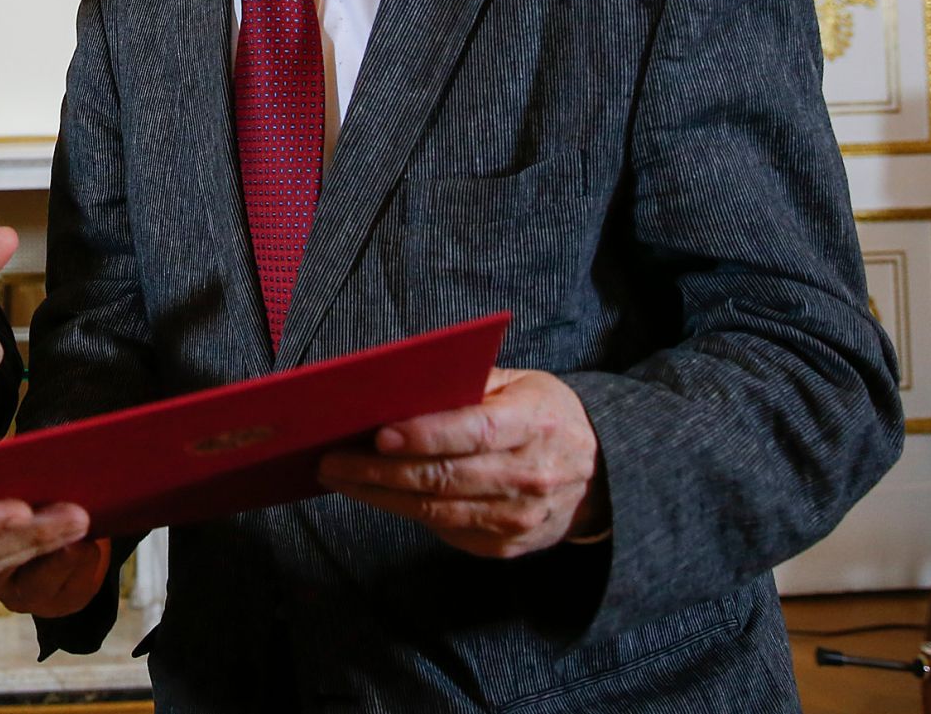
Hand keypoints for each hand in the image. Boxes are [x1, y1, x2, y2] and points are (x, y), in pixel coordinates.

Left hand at [316, 368, 605, 559]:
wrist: (599, 475)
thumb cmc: (543, 416)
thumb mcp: (520, 383)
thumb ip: (469, 384)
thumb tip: (399, 387)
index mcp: (533, 425)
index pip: (474, 431)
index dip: (426, 436)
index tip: (379, 433)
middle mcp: (529, 476)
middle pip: (444, 477)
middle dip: (379, 470)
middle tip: (331, 459)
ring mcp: (518, 519)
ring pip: (436, 511)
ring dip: (379, 495)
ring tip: (339, 477)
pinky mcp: (505, 546)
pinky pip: (446, 531)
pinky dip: (404, 511)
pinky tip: (374, 493)